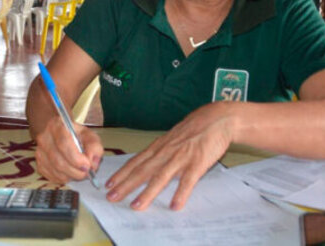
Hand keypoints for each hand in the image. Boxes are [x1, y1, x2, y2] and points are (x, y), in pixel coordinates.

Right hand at [35, 115, 103, 183]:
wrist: (60, 134)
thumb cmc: (76, 135)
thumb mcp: (89, 135)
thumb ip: (94, 147)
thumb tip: (92, 163)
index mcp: (57, 126)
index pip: (63, 143)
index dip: (75, 158)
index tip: (87, 166)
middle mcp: (44, 138)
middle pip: (58, 160)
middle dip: (75, 171)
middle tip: (86, 172)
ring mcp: (39, 151)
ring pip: (55, 171)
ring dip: (71, 176)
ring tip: (79, 172)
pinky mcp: (38, 163)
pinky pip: (51, 177)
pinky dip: (64, 178)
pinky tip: (70, 173)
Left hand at [105, 102, 235, 210]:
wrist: (216, 119)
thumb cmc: (193, 130)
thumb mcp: (171, 138)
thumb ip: (159, 151)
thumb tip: (146, 163)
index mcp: (158, 147)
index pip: (135, 162)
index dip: (121, 174)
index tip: (108, 185)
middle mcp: (166, 152)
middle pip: (142, 171)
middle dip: (125, 185)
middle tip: (111, 198)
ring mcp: (181, 157)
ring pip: (161, 177)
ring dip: (147, 193)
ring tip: (136, 206)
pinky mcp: (197, 162)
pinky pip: (187, 180)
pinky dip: (180, 193)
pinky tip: (175, 206)